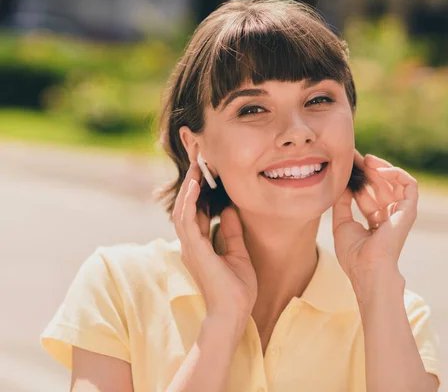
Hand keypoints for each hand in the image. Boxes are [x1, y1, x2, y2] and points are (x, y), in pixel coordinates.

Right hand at [173, 160, 256, 333]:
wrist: (234, 314)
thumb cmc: (236, 290)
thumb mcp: (238, 254)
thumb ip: (232, 232)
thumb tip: (231, 209)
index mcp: (200, 246)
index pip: (197, 212)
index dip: (199, 191)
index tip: (207, 171)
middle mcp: (191, 245)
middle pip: (186, 206)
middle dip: (191, 183)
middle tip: (199, 160)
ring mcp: (191, 247)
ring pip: (183, 209)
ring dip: (189, 186)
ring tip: (196, 165)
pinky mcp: (194, 250)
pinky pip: (187, 220)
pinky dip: (189, 201)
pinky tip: (194, 184)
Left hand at [332, 150, 417, 282]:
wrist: (367, 267)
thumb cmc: (354, 254)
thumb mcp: (341, 224)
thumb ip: (342, 203)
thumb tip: (342, 184)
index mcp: (375, 222)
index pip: (368, 195)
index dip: (359, 180)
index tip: (348, 165)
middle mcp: (389, 216)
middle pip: (380, 186)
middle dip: (368, 170)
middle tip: (356, 157)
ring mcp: (400, 213)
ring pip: (394, 182)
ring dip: (381, 168)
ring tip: (367, 160)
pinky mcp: (409, 210)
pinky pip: (409, 184)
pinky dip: (397, 173)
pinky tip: (380, 169)